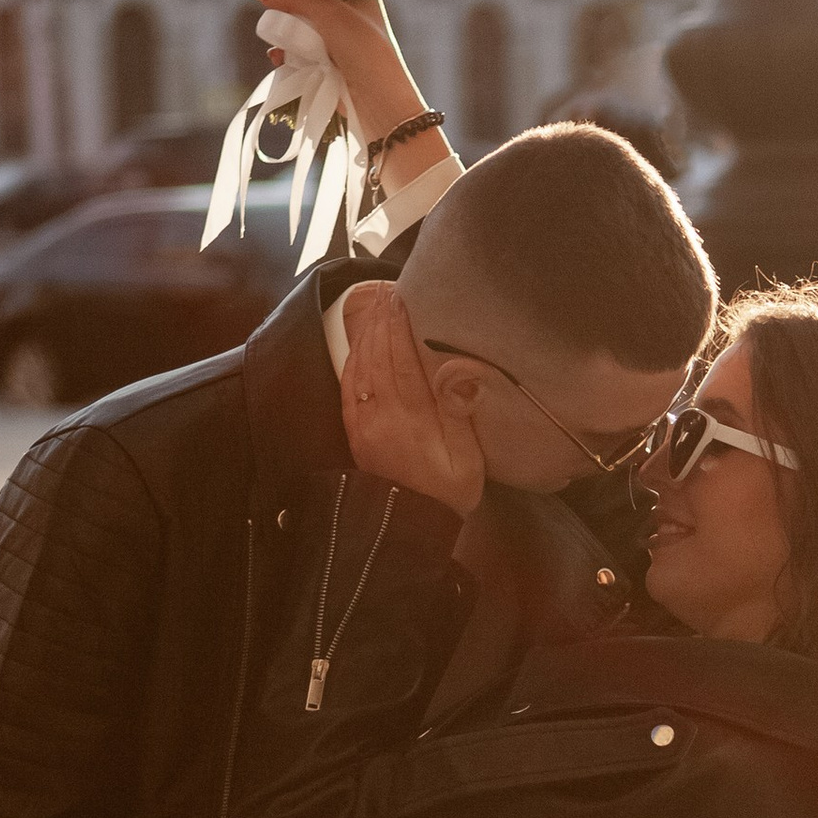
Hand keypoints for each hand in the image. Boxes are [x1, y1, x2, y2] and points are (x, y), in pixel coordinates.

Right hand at [254, 0, 421, 145]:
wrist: (378, 102)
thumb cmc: (363, 49)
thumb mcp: (330, 13)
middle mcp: (348, 14)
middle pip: (305, 2)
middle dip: (288, 10)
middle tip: (279, 17)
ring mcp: (336, 41)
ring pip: (297, 29)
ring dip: (284, 36)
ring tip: (282, 46)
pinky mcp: (325, 65)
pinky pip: (297, 53)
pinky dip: (286, 56)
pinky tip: (280, 59)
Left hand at [340, 280, 483, 516]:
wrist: (408, 527)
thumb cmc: (447, 494)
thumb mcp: (467, 460)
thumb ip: (459, 415)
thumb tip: (456, 374)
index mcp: (412, 419)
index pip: (403, 359)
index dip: (402, 326)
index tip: (405, 297)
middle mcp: (382, 415)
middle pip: (379, 355)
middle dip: (382, 320)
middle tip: (389, 290)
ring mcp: (363, 422)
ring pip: (361, 365)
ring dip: (366, 332)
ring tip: (375, 304)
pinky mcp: (354, 430)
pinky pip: (349, 385)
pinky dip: (354, 358)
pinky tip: (360, 342)